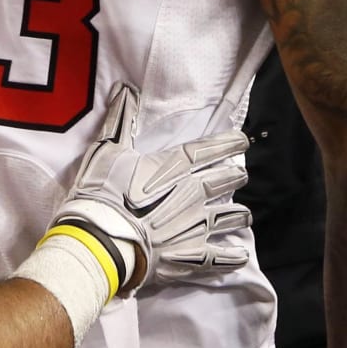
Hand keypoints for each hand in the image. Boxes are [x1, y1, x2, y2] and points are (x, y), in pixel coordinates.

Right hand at [53, 81, 251, 292]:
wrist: (103, 240)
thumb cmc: (103, 191)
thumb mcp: (107, 150)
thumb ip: (121, 121)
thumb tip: (126, 89)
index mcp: (173, 167)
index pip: (209, 149)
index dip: (228, 143)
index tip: (243, 140)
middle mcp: (193, 194)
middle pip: (225, 181)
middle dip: (234, 176)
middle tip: (239, 175)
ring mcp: (196, 227)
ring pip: (230, 217)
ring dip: (238, 215)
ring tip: (242, 214)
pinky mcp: (193, 257)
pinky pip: (222, 257)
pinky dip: (233, 256)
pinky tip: (239, 254)